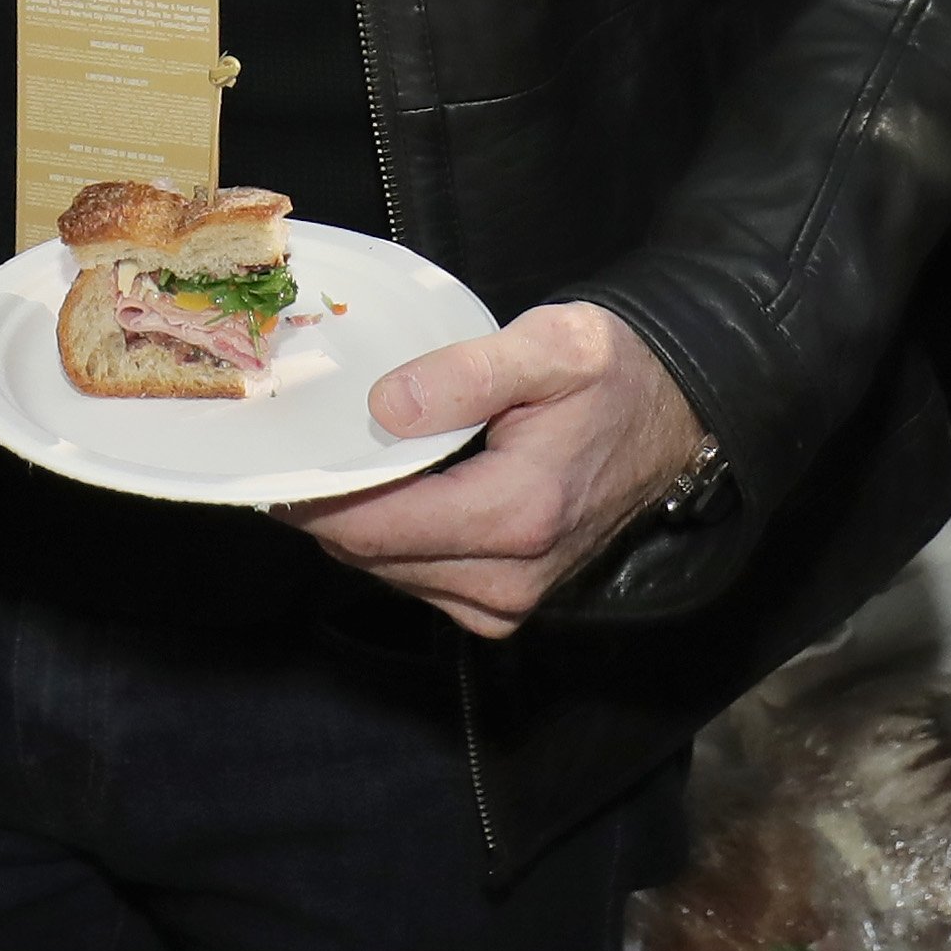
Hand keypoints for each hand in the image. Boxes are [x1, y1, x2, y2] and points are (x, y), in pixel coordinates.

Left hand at [281, 301, 703, 638]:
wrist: (674, 415)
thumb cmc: (613, 373)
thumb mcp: (551, 345)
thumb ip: (464, 373)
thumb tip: (383, 410)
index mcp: (517, 515)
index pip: (374, 531)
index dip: (313, 499)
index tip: (275, 460)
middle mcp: (510, 578)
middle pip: (371, 558)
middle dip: (328, 509)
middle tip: (299, 449)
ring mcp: (508, 602)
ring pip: (388, 574)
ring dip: (356, 527)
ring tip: (340, 464)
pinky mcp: (505, 606)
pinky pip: (418, 581)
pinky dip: (391, 543)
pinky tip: (388, 493)